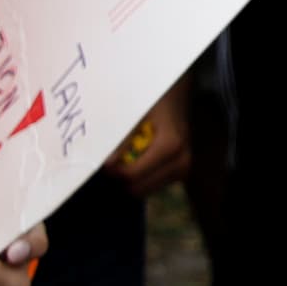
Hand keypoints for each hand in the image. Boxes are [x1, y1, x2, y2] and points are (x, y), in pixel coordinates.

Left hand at [106, 79, 189, 195]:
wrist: (176, 95)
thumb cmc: (154, 100)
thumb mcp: (137, 113)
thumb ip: (122, 139)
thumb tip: (108, 164)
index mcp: (171, 146)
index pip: (133, 175)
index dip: (114, 170)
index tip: (104, 160)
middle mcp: (181, 162)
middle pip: (137, 188)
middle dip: (122, 176)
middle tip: (114, 159)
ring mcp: (183, 170)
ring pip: (143, 190)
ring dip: (130, 177)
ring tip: (128, 155)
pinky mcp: (180, 173)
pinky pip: (150, 185)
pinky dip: (140, 176)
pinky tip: (140, 158)